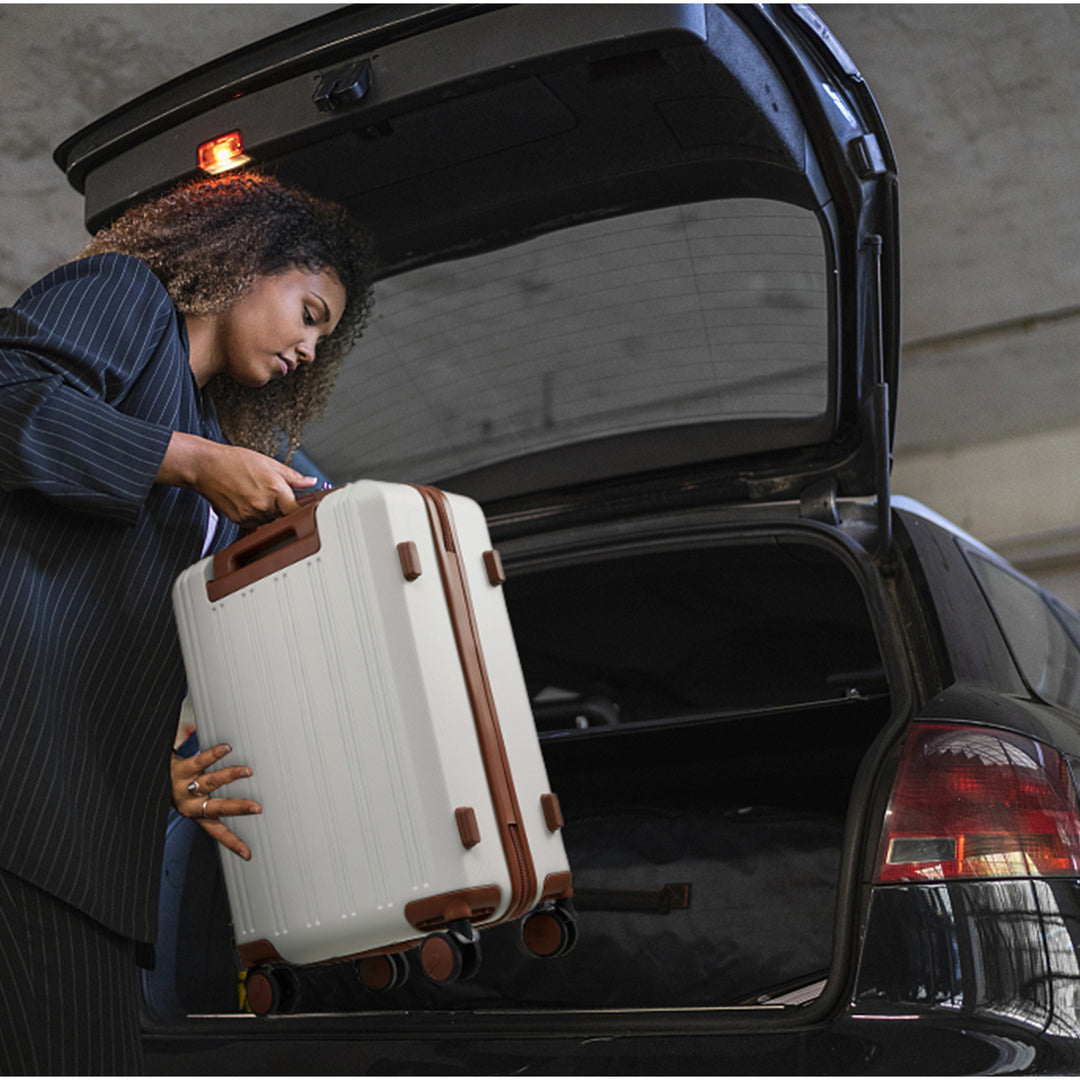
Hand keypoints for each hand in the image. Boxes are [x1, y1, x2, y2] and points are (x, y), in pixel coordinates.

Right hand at [157, 432, 315, 527]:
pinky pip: (254, 523)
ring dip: (266, 510)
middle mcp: (265, 505)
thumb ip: (294, 477)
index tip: (298, 505)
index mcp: (276, 489)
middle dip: (279, 505)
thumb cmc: (235, 462)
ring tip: (254, 492)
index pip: (297, 509)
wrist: (207, 467)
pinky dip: (254, 515)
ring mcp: (251, 515)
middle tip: (268, 490)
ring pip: (268, 519)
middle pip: (282, 514)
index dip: (298, 507)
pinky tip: (246, 499)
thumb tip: (310, 481)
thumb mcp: (270, 463)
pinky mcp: (240, 521)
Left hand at [171, 743, 261, 859]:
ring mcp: (186, 785)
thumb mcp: (189, 798)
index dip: (232, 843)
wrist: (148, 773)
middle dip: (239, 808)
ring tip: (247, 772)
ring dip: (231, 776)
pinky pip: (200, 760)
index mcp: (194, 813)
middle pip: (217, 807)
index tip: (247, 853)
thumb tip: (242, 793)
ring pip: (211, 782)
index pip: (216, 831)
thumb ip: (210, 798)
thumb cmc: (172, 786)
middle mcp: (191, 802)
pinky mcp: (181, 768)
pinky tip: (227, 749)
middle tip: (257, 808)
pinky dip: (215, 755)